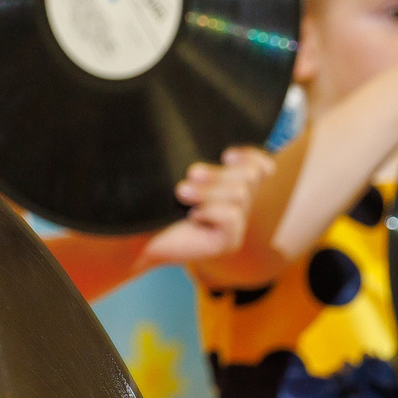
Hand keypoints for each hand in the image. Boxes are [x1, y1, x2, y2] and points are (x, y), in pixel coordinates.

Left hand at [140, 148, 277, 267]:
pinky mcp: (228, 243)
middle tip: (190, 175)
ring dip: (208, 191)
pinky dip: (210, 211)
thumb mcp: (186, 177)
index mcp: (230, 189)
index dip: (250, 156)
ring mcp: (235, 228)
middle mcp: (238, 208)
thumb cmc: (156, 203)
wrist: (137, 235)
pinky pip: (232, 216)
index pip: (260, 167)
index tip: (225, 155)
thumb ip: (208, 166)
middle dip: (219, 173)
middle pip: (251, 176)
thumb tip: (230, 154)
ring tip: (181, 194)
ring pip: (240, 194)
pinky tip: (192, 218)